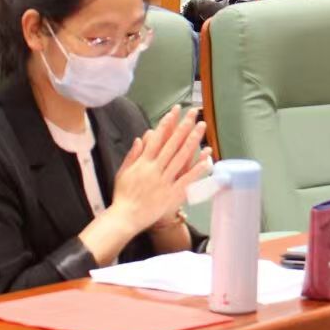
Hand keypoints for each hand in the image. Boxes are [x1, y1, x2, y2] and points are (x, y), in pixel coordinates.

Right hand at [110, 107, 211, 236]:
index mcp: (142, 163)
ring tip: (202, 127)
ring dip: (192, 140)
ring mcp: (164, 181)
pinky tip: (206, 158)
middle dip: (183, 126)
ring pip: (181, 157)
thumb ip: (133, 155)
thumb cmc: (123, 196)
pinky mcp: (171, 194)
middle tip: (193, 113)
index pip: (157, 138)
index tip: (175, 111)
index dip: (167, 123)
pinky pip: (186, 180)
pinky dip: (196, 169)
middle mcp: (154, 169)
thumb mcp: (123, 172)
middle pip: (172, 144)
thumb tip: (141, 137)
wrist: (125, 218)